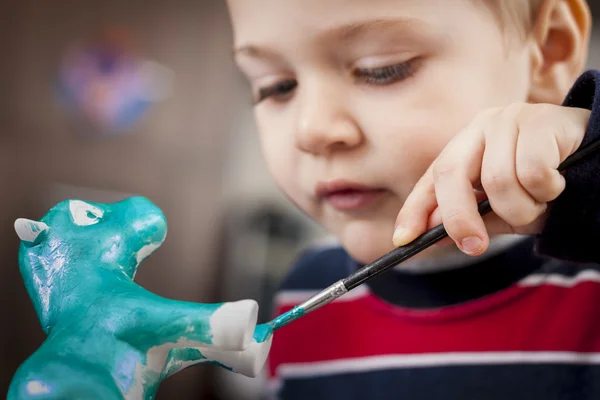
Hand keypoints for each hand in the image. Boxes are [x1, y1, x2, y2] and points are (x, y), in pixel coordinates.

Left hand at [393, 103, 590, 255]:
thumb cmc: (548, 186)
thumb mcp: (505, 210)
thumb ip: (473, 218)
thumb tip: (431, 233)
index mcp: (468, 146)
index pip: (432, 178)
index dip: (414, 210)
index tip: (402, 240)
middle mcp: (483, 127)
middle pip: (451, 175)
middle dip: (459, 219)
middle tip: (475, 246)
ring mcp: (511, 118)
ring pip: (497, 182)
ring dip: (523, 207)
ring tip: (542, 200)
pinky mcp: (541, 120)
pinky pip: (533, 172)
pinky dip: (548, 190)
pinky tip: (560, 182)